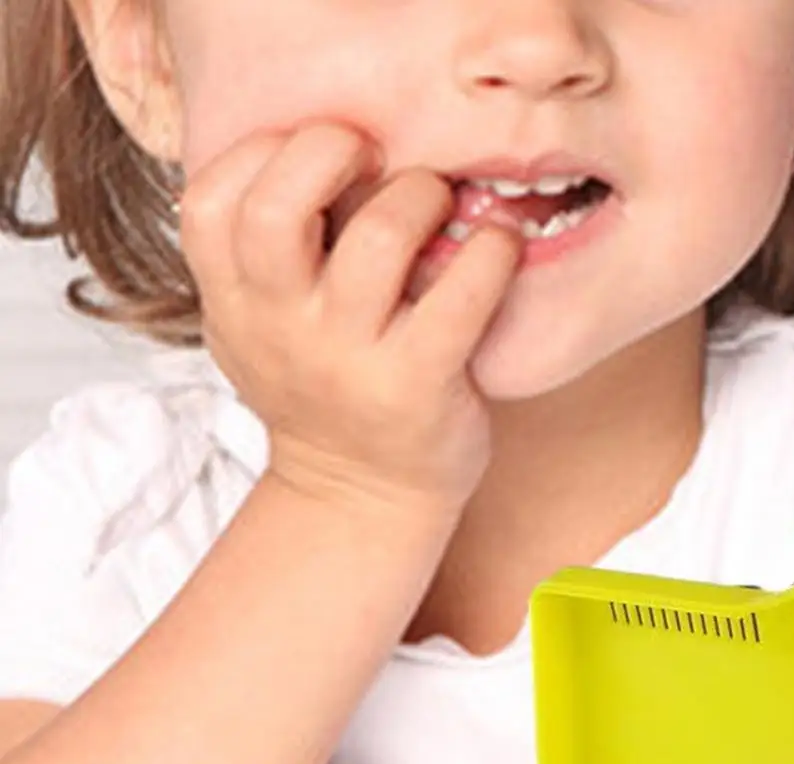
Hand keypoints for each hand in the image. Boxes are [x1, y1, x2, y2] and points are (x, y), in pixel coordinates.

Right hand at [178, 120, 523, 520]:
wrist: (363, 501)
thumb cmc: (323, 390)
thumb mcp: (256, 329)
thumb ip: (256, 255)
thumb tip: (304, 147)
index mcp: (233, 304)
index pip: (209, 200)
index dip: (262, 152)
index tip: (315, 150)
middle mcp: (282, 329)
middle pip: (278, 208)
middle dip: (330, 151)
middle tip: (375, 155)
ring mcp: (350, 360)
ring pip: (378, 238)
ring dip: (419, 194)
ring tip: (440, 199)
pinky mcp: (420, 385)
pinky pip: (459, 297)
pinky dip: (489, 253)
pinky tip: (499, 244)